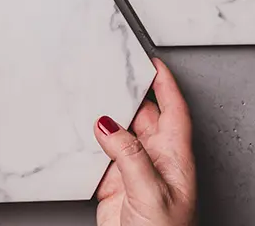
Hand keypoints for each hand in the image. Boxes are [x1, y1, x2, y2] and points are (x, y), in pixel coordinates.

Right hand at [94, 58, 196, 225]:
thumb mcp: (151, 191)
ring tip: (89, 99)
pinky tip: (79, 136)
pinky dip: (88, 144)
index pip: (173, 110)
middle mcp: (156, 161)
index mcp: (175, 158)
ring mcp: (134, 172)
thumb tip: (107, 123)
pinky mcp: (113, 185)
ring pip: (118, 135)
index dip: (165, 85)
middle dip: (128, 95)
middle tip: (109, 74)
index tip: (152, 62)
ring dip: (105, 119)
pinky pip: (99, 156)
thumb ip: (129, 155)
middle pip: (142, 117)